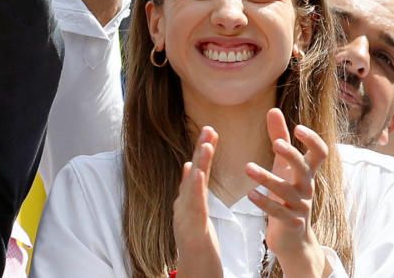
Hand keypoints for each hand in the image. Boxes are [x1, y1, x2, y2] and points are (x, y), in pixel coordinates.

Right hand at [173, 126, 222, 277]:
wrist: (195, 271)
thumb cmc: (198, 245)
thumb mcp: (196, 214)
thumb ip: (192, 191)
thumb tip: (189, 166)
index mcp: (189, 200)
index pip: (197, 170)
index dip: (202, 150)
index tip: (210, 131)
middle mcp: (183, 203)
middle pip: (194, 172)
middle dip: (201, 149)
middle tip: (209, 129)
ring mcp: (185, 214)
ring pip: (193, 185)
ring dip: (199, 163)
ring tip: (206, 145)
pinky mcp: (191, 227)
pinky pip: (193, 204)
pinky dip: (194, 187)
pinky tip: (197, 173)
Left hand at [245, 109, 328, 275]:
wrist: (293, 237)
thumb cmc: (287, 193)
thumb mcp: (283, 166)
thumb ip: (279, 137)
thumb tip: (273, 109)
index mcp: (307, 172)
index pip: (321, 153)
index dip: (313, 140)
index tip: (299, 128)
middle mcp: (307, 187)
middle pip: (304, 168)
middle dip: (292, 156)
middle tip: (275, 144)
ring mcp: (300, 206)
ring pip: (286, 190)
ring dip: (266, 178)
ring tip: (247, 168)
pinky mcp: (291, 223)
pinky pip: (279, 212)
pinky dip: (264, 203)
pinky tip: (250, 194)